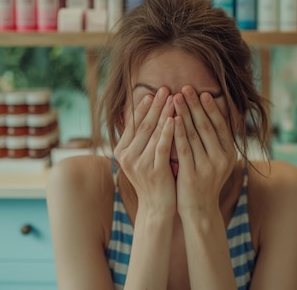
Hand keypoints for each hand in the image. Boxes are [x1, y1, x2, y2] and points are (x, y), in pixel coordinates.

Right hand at [114, 87, 176, 214]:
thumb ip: (142, 138)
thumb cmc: (154, 178)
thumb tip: (144, 112)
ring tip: (173, 98)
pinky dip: (168, 131)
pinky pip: (162, 146)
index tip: (154, 92)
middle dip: (155, 105)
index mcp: (121, 151)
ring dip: (164, 113)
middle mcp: (127, 156)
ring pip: (153, 133)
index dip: (144, 107)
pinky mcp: (154, 171)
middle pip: (143, 125)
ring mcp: (139, 164)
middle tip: (165, 88)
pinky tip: (175, 119)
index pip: (133, 123)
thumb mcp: (142, 157)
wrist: (157, 207)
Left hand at [173, 86, 236, 216]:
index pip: (220, 125)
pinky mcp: (192, 174)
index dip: (211, 108)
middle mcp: (222, 159)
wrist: (199, 210)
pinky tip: (172, 119)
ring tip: (175, 97)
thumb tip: (211, 114)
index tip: (202, 92)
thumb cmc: (204, 181)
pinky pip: (184, 148)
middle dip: (195, 105)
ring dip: (184, 113)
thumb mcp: (215, 161)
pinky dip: (178, 132)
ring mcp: (208, 167)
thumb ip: (214, 141)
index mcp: (230, 153)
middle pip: (207, 126)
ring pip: (195, 134)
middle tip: (186, 87)